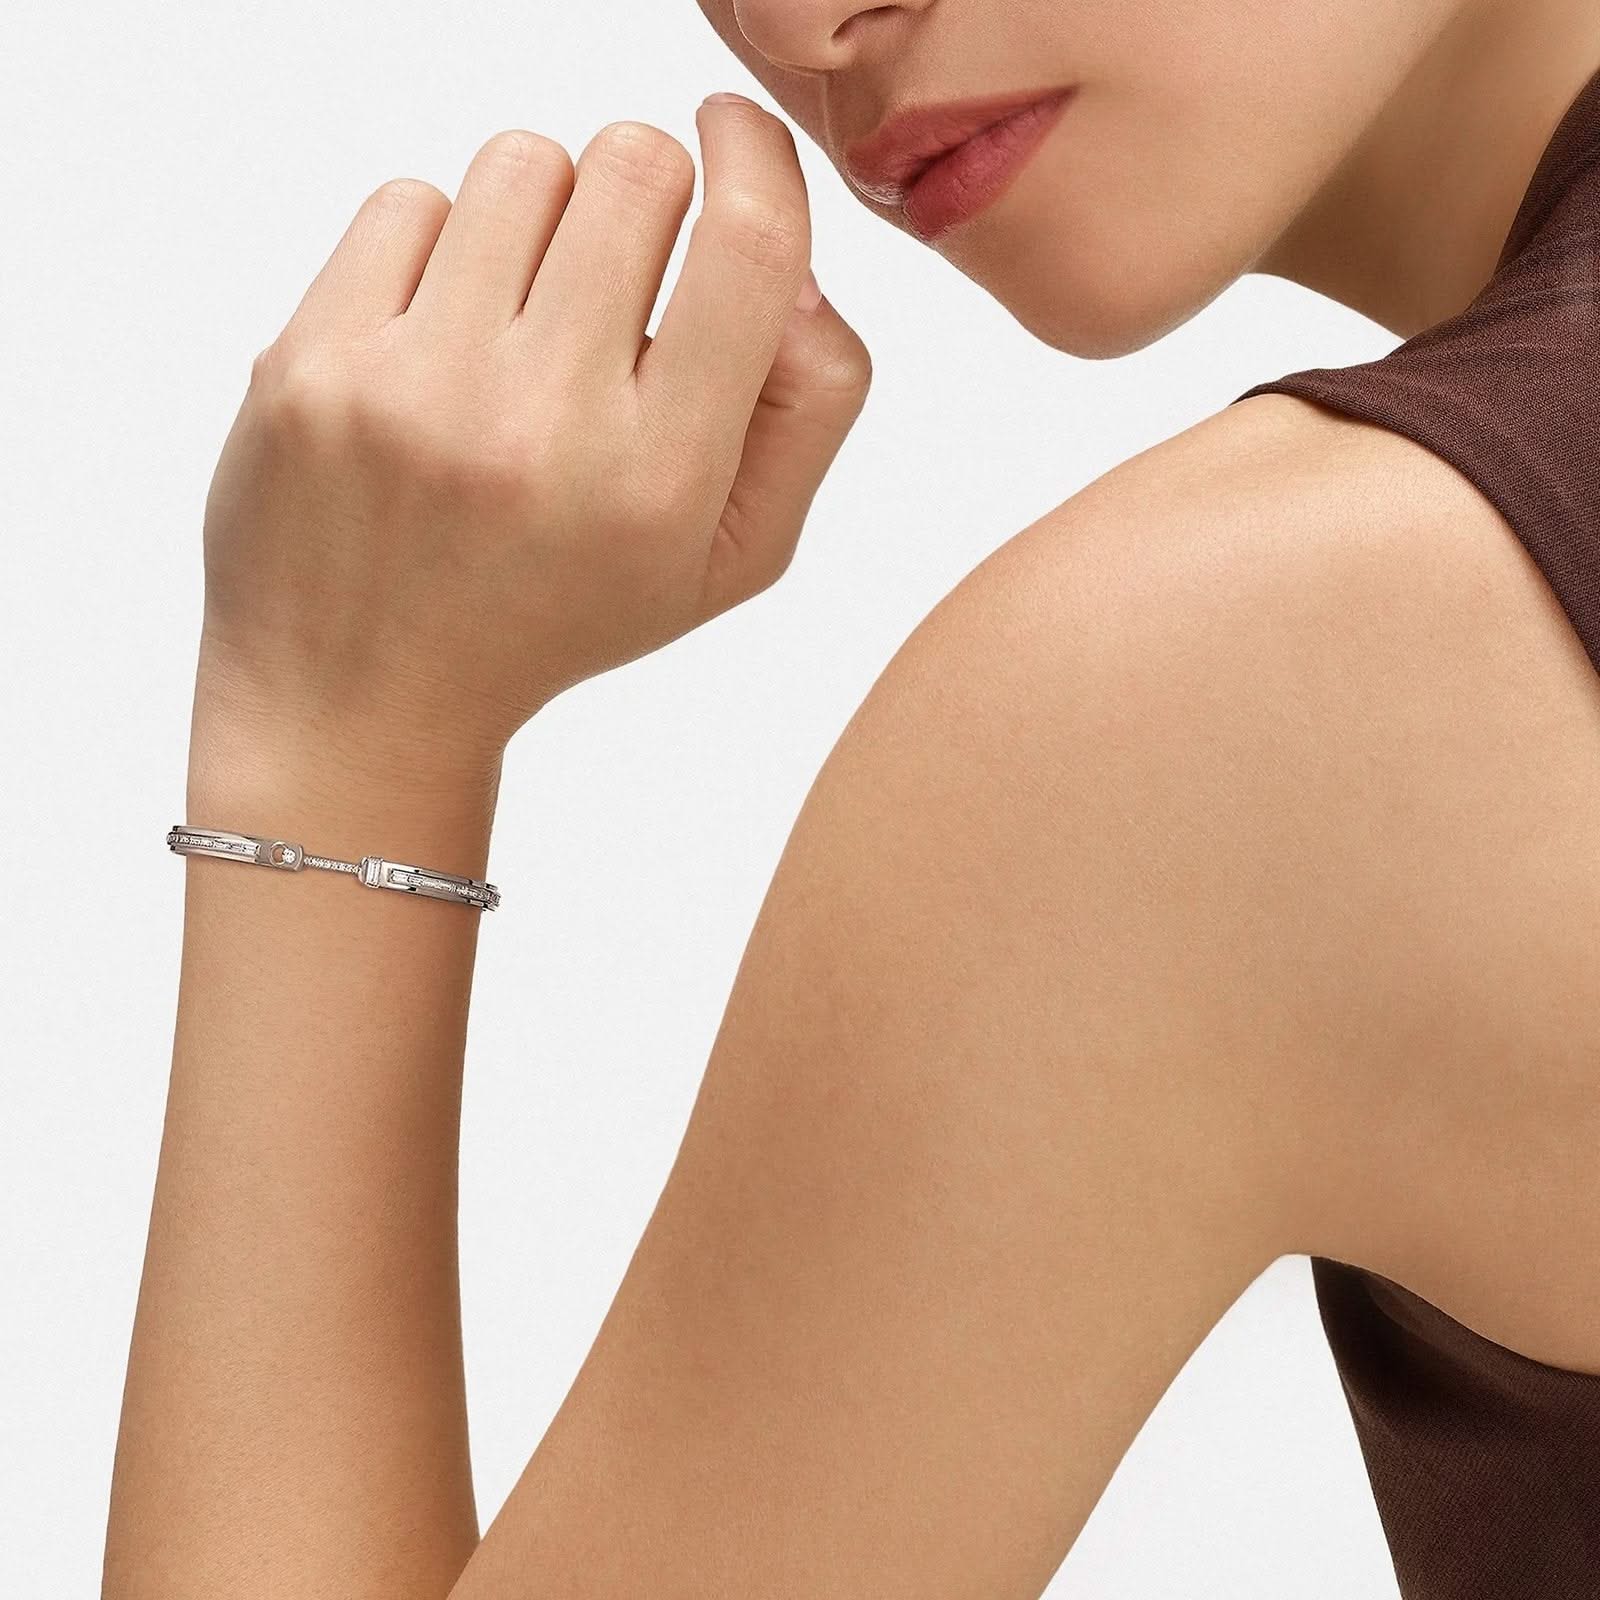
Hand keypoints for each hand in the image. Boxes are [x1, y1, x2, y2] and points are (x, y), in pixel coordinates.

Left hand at [194, 96, 870, 793]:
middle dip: (645, 195)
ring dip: (541, 218)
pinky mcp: (311, 361)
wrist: (362, 695)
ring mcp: (415, 389)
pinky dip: (440, 250)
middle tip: (616, 277)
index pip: (748, 245)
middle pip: (633, 167)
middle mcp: (542, 429)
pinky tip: (438, 342)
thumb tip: (793, 261)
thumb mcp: (730, 557)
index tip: (732, 141)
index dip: (755, 157)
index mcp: (663, 483)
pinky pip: (409, 200)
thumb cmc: (562, 613)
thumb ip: (807, 408)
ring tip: (520, 321)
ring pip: (519, 164)